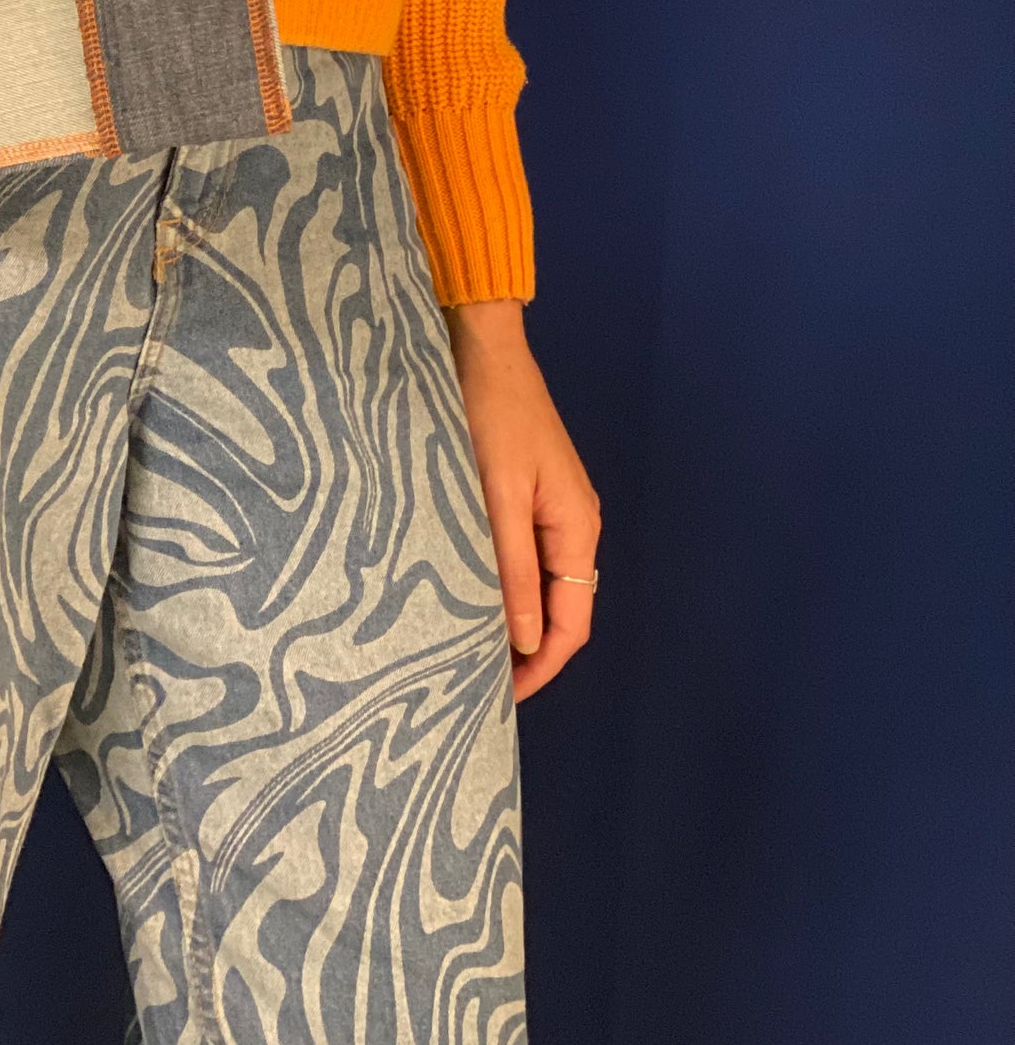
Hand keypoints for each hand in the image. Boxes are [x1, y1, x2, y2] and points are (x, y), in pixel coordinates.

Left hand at [445, 299, 600, 700]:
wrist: (483, 345)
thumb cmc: (489, 414)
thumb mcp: (496, 495)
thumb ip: (510, 568)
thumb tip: (526, 643)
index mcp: (578, 528)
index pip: (572, 623)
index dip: (541, 667)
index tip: (501, 699)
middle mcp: (575, 523)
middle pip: (560, 608)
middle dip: (526, 650)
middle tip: (475, 681)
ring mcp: (552, 507)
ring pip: (540, 583)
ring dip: (511, 617)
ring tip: (466, 647)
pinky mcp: (527, 491)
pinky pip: (522, 554)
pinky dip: (501, 582)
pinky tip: (466, 593)